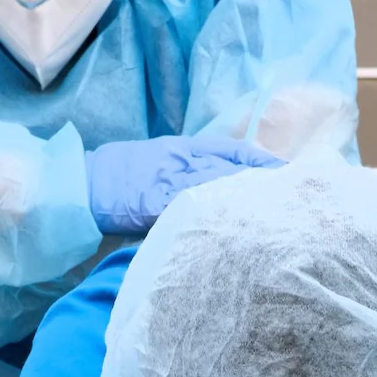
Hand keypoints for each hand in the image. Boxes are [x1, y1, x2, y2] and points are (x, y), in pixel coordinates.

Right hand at [82, 136, 283, 234]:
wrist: (82, 185)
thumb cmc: (118, 178)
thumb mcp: (158, 164)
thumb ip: (188, 173)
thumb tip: (220, 186)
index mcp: (183, 148)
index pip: (233, 151)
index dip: (262, 162)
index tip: (288, 172)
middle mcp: (181, 160)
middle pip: (232, 169)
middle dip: (262, 182)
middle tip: (294, 197)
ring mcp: (168, 180)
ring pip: (215, 186)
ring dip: (243, 200)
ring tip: (273, 215)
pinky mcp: (155, 202)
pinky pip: (188, 208)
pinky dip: (211, 217)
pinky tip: (233, 228)